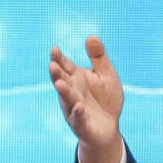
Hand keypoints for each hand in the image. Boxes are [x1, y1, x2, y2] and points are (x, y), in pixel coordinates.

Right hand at [49, 35, 123, 162]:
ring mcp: (74, 108)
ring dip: (64, 92)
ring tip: (59, 83)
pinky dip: (78, 113)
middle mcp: (71, 92)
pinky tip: (79, 107)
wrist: (109, 127)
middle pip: (62, 81)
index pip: (65, 66)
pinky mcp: (81, 124)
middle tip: (52, 64)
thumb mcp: (106, 75)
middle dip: (57, 74)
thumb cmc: (105, 99)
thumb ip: (98, 57)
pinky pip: (79, 118)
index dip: (59, 59)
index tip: (55, 49)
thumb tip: (91, 36)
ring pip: (67, 99)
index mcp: (76, 78)